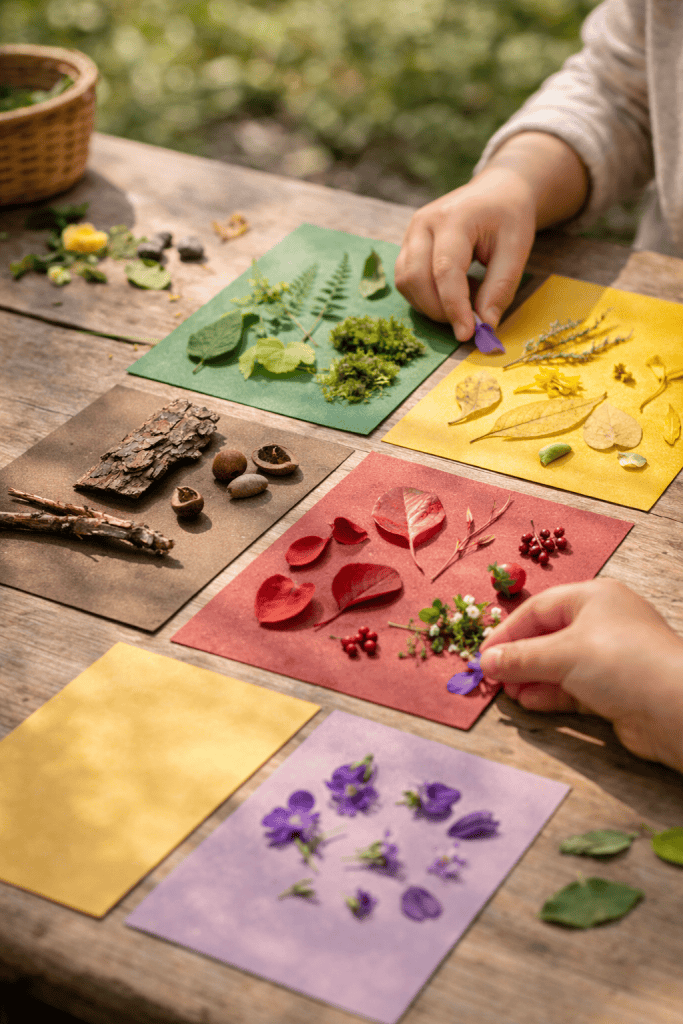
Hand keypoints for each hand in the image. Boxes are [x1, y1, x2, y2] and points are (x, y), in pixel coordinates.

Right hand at [394, 166, 535, 340]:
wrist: (496, 190)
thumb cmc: (509, 216)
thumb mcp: (517, 248)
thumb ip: (500, 287)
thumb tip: (485, 325)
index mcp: (454, 217)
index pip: (445, 270)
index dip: (454, 307)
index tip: (468, 334)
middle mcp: (423, 223)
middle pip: (415, 278)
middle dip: (439, 310)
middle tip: (468, 322)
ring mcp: (410, 233)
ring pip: (405, 283)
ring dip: (430, 306)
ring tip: (464, 300)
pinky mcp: (407, 245)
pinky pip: (406, 281)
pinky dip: (426, 297)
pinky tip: (452, 292)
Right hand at [479, 579, 682, 772]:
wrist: (675, 708)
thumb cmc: (622, 662)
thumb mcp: (562, 654)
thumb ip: (521, 658)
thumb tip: (487, 662)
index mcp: (594, 597)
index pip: (539, 609)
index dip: (508, 631)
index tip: (483, 653)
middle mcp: (603, 622)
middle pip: (548, 636)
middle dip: (518, 657)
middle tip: (492, 676)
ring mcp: (610, 657)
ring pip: (558, 664)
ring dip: (531, 678)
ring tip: (507, 693)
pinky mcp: (614, 689)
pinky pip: (572, 687)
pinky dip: (549, 693)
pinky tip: (529, 702)